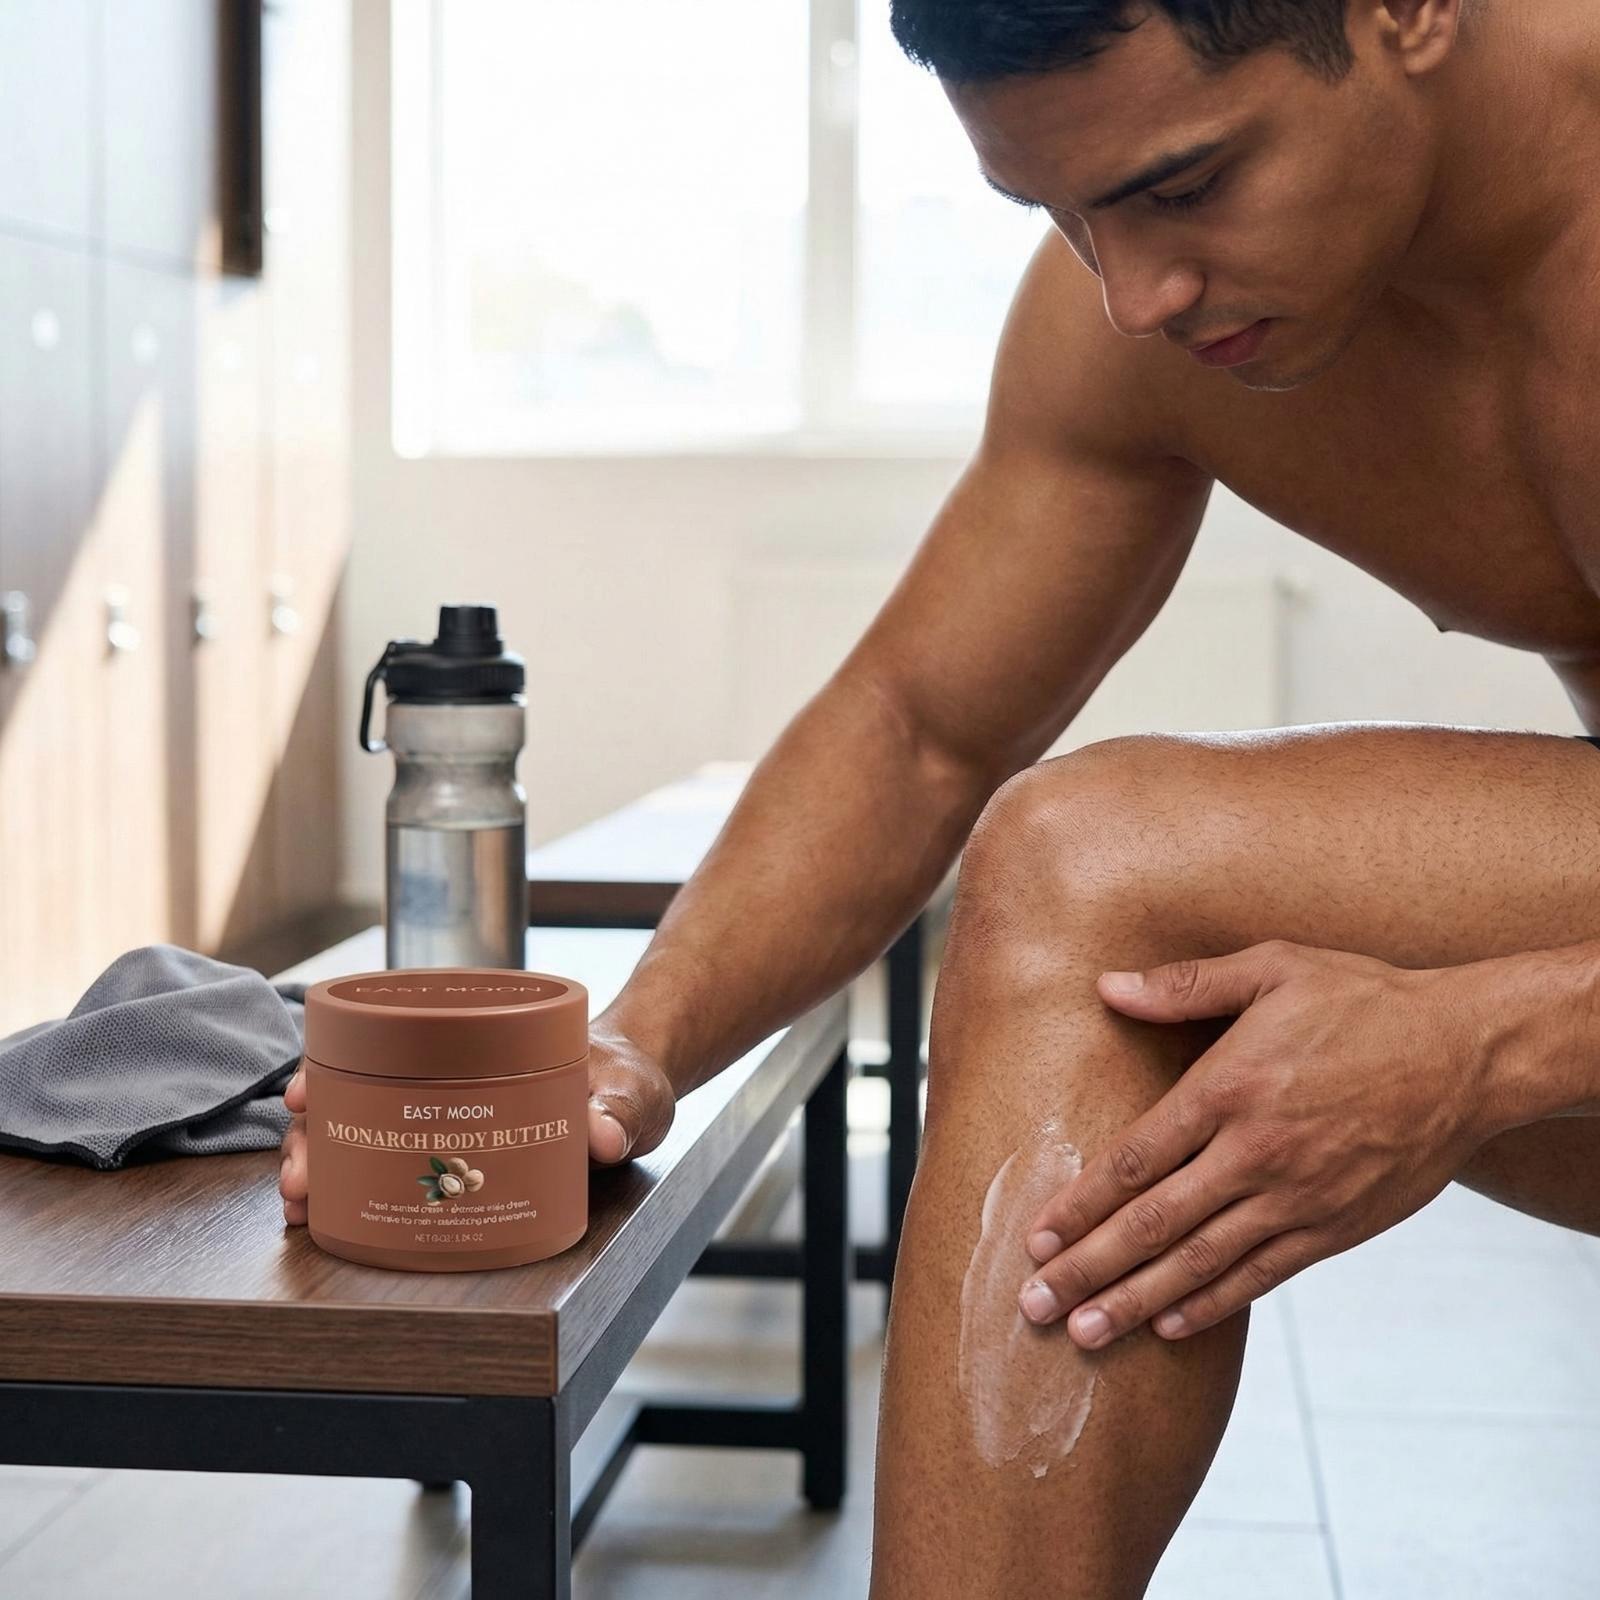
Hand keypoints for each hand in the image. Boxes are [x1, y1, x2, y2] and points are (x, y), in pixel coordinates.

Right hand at [276, 1028, 676, 1224]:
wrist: (633, 1098)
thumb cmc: (627, 1079)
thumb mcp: (632, 1091)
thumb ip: (621, 1110)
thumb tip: (602, 1136)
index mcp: (479, 1037)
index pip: (386, 1038)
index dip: (333, 1065)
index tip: (304, 1095)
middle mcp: (447, 1072)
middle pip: (358, 1093)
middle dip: (316, 1135)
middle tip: (302, 1178)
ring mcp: (444, 1114)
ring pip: (361, 1133)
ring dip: (325, 1167)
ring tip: (301, 1208)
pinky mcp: (453, 1156)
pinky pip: (391, 1168)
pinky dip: (354, 1192)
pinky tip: (324, 1220)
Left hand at [1015, 940, 1500, 1347]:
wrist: (1468, 1053)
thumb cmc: (1363, 1001)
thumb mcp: (1273, 967)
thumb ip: (1185, 985)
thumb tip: (1106, 985)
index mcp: (1230, 1088)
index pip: (1135, 1161)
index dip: (1080, 1205)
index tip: (1036, 1237)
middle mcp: (1256, 1153)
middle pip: (1154, 1224)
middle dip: (1089, 1269)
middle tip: (1034, 1304)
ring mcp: (1299, 1197)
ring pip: (1201, 1262)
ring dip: (1137, 1301)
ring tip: (1085, 1333)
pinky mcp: (1337, 1226)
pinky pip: (1263, 1275)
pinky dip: (1213, 1303)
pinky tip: (1170, 1325)